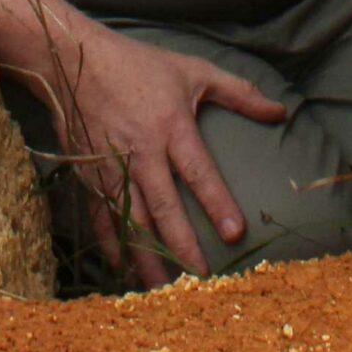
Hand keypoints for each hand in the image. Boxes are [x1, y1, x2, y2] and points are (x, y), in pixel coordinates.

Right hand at [0, 0, 287, 285]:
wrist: (72, 60)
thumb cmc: (138, 65)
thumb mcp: (192, 70)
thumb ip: (237, 92)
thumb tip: (280, 112)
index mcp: (170, 126)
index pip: (198, 171)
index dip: (217, 202)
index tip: (235, 233)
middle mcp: (141, 152)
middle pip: (164, 207)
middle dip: (182, 245)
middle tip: (201, 280)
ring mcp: (110, 166)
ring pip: (132, 220)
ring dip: (148, 256)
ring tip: (165, 291)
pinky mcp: (88, 174)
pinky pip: (101, 217)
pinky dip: (112, 244)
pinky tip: (124, 269)